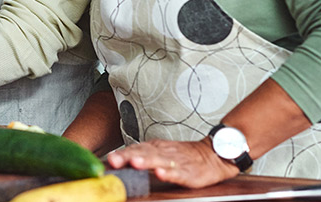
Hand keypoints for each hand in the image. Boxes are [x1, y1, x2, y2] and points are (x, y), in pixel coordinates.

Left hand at [105, 138, 238, 188]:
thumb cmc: (182, 156)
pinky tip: (161, 173)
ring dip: (145, 161)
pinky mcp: (188, 171)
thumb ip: (140, 155)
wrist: (212, 154)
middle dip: (128, 156)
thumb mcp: (159, 152)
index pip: (135, 148)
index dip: (121, 153)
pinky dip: (169, 172)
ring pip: (158, 160)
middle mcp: (163, 152)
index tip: (108, 158)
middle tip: (115, 160)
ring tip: (134, 163)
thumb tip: (116, 161)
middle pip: (142, 152)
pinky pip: (177, 171)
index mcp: (154, 147)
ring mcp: (175, 161)